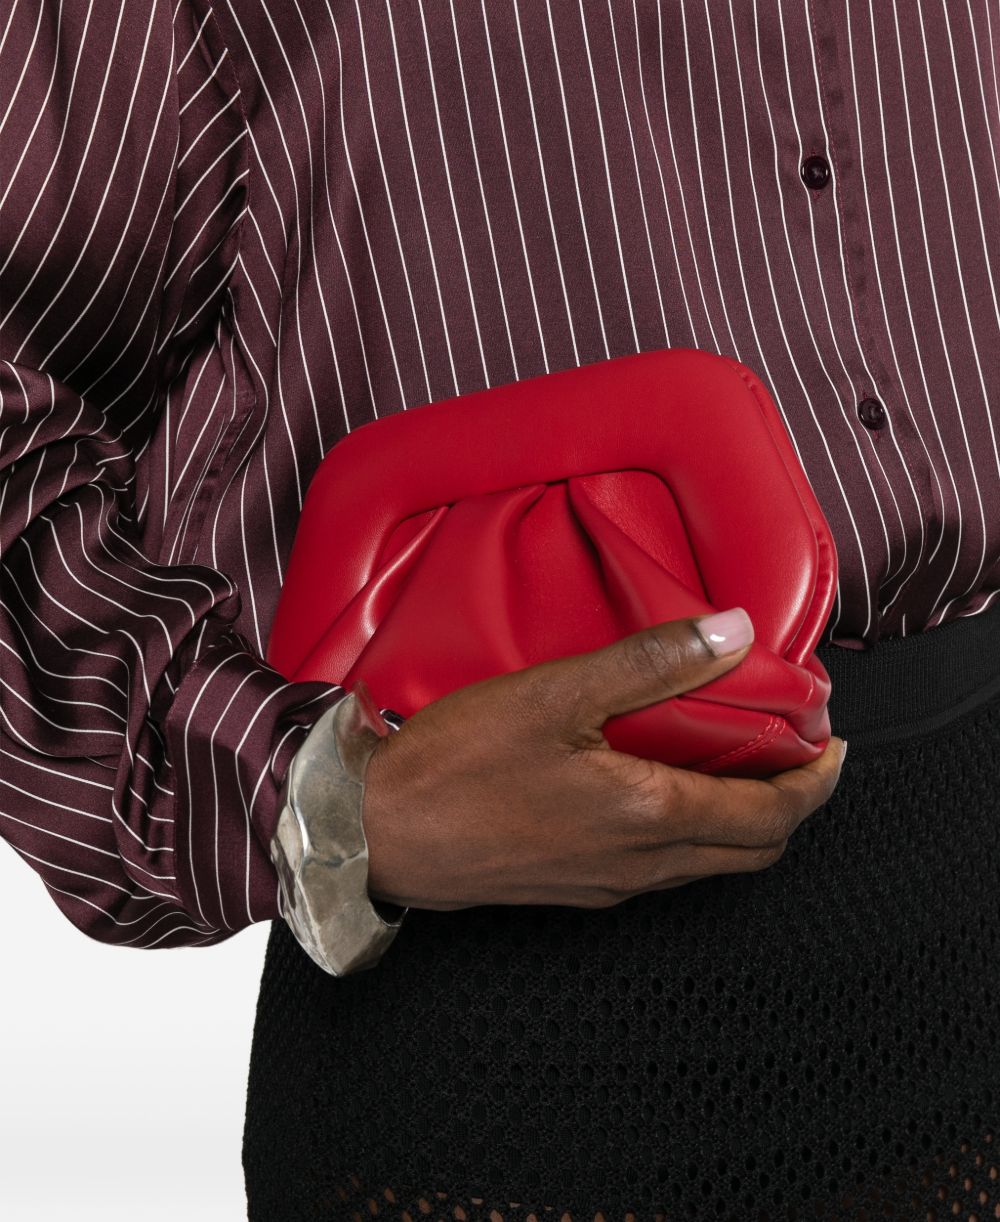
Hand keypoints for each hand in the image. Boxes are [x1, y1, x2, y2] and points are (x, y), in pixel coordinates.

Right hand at [360, 610, 845, 911]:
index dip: (816, 783)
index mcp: (648, 817)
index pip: (772, 816)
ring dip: (739, 821)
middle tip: (793, 754)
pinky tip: (656, 789)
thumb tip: (731, 633)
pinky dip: (687, 833)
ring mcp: (606, 886)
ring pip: (706, 865)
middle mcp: (639, 866)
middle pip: (751, 851)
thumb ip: (650, 661)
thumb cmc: (455, 767)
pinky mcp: (573, 890)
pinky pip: (659, 871)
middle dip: (788, 804)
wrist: (374, 834)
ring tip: (732, 763)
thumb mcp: (555, 693)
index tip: (831, 747)